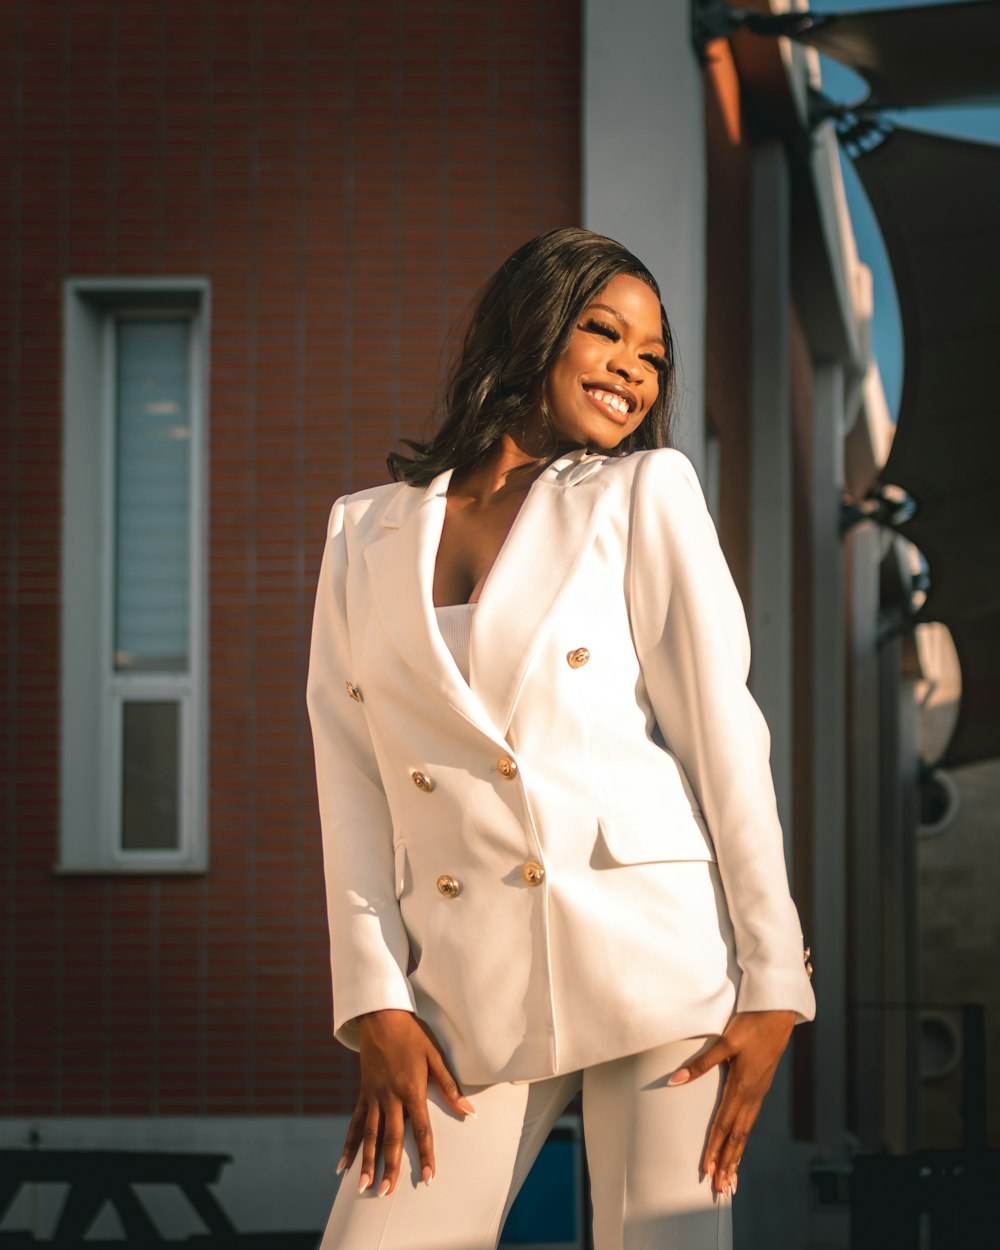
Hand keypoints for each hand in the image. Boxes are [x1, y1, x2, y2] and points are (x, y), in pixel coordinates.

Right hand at [339, 1009, 475, 1196]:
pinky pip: (353, 1123)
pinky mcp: (362, 1093)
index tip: (428, 1178)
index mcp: (411, 1089)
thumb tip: (469, 1111)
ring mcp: (373, 1096)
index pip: (421, 1129)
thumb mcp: (435, 1055)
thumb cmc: (412, 1035)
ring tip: (363, 1187)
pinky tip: (342, 1166)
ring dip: (366, 1162)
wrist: (381, 1016)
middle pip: (391, 1138)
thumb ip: (449, 1086)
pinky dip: (348, 1145)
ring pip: (368, 1135)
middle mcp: (389, 1097)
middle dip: (390, 1167)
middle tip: (386, 1193)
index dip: (426, 1154)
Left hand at [667, 1010, 795, 1196]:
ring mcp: (759, 1091)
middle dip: (728, 1163)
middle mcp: (752, 1094)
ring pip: (746, 1130)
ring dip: (737, 1154)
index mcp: (741, 1087)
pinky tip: (741, 1142)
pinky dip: (745, 1137)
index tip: (707, 1171)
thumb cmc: (751, 1024)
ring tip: (732, 1177)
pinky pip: (751, 1119)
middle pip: (737, 1136)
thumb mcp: (725, 1041)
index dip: (714, 1149)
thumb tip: (675, 1080)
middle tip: (721, 1189)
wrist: (779, 1012)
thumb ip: (700, 1064)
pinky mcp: (761, 1085)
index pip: (723, 1126)